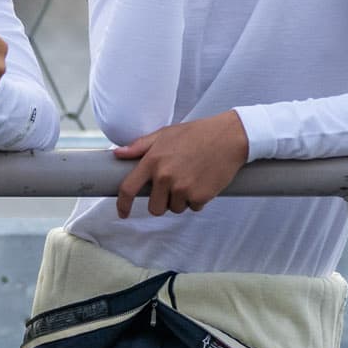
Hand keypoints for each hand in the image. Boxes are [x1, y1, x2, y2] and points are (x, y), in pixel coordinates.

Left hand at [111, 110, 250, 215]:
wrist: (230, 137)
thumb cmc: (197, 134)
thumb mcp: (165, 134)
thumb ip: (139, 146)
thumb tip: (117, 154)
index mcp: (152, 161)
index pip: (128, 189)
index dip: (123, 204)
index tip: (123, 213)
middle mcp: (165, 177)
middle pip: (155, 208)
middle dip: (162, 202)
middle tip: (174, 187)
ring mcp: (183, 188)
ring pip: (175, 208)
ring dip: (181, 200)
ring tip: (192, 179)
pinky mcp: (200, 196)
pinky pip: (194, 207)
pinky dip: (198, 199)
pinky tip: (203, 182)